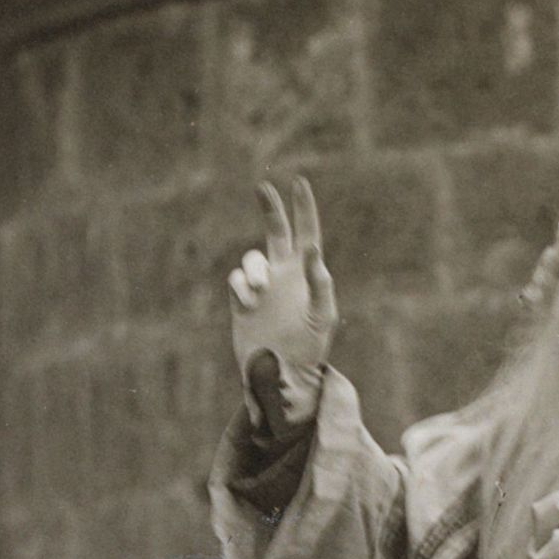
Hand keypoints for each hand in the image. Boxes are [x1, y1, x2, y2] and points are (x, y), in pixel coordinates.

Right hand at [227, 175, 336, 431]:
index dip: (303, 208)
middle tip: (263, 188)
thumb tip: (311, 251)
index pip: (306, 232)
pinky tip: (249, 303)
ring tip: (260, 290)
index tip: (299, 183)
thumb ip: (319, 282)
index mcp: (306, 273)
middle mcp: (283, 274)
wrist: (284, 374)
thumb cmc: (311, 348)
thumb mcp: (322, 315)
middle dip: (271, 208)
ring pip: (252, 258)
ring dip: (255, 268)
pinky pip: (236, 279)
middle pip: (276, 231)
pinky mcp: (242, 301)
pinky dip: (241, 285)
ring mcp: (262, 287)